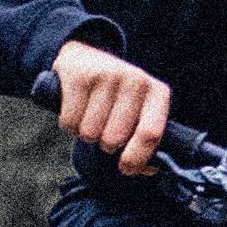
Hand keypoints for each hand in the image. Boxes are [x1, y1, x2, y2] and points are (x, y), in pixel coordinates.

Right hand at [51, 39, 172, 176]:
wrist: (85, 56)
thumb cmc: (117, 96)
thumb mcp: (138, 111)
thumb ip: (145, 141)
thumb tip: (147, 169)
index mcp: (156, 92)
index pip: (150, 133)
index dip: (136, 158)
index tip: (125, 168)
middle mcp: (135, 80)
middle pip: (114, 138)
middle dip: (105, 144)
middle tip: (104, 129)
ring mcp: (106, 75)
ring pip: (89, 133)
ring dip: (85, 134)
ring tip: (90, 117)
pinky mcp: (78, 76)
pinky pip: (69, 122)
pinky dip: (69, 125)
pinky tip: (76, 110)